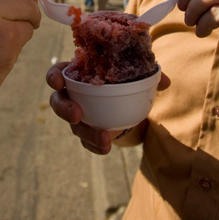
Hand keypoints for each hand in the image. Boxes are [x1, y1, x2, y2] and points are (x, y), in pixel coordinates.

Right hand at [46, 62, 170, 153]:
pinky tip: (106, 148)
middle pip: (58, 102)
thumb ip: (148, 73)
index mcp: (77, 73)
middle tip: (77, 114)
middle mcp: (72, 95)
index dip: (54, 77)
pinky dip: (95, 145)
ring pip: (74, 126)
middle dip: (65, 109)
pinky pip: (86, 141)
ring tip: (104, 140)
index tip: (59, 82)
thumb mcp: (134, 71)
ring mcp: (77, 115)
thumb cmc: (122, 77)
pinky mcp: (86, 131)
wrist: (125, 99)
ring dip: (86, 133)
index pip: (57, 73)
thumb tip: (164, 81)